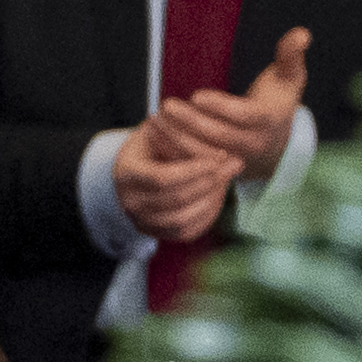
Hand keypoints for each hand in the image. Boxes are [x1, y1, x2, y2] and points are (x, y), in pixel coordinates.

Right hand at [114, 111, 237, 246]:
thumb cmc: (151, 142)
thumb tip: (219, 147)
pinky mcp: (155, 233)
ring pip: (182, 220)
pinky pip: (185, 232)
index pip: (161, 178)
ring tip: (228, 179)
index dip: (193, 170)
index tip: (219, 157)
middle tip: (234, 165)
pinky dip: (206, 216)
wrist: (134, 167)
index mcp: (126, 173)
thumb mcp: (160, 128)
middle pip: (175, 199)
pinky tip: (218, 195)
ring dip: (211, 200)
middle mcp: (129, 201)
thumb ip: (183, 133)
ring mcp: (140, 221)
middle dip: (209, 183)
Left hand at [149, 28, 313, 187]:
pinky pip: (192, 163)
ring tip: (155, 118)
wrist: (275, 141)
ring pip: (203, 153)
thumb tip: (302, 34)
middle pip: (219, 137)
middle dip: (191, 122)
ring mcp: (234, 160)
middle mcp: (252, 144)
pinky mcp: (218, 169)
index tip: (196, 95)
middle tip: (167, 105)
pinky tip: (155, 134)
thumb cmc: (277, 100)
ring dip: (176, 137)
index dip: (220, 107)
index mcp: (268, 120)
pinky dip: (172, 150)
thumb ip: (291, 54)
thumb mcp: (289, 76)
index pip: (243, 116)